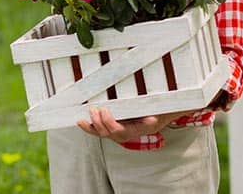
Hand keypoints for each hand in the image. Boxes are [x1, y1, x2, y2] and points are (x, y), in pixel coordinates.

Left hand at [77, 107, 193, 142]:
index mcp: (138, 129)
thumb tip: (151, 118)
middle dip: (99, 121)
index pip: (119, 131)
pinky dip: (90, 128)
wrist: (162, 113)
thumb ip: (156, 110)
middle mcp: (128, 133)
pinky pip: (100, 131)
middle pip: (108, 133)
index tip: (105, 110)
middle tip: (95, 108)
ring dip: (92, 125)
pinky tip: (80, 122)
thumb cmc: (160, 108)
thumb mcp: (160, 108)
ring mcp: (120, 131)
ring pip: (103, 133)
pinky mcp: (114, 127)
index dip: (109, 123)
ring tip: (87, 113)